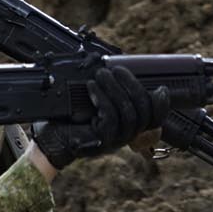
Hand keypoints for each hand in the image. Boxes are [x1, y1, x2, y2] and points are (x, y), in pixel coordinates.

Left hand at [32, 66, 168, 169]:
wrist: (50, 140)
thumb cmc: (70, 119)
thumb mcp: (93, 101)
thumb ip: (110, 91)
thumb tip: (117, 70)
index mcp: (128, 126)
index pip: (155, 118)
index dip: (162, 104)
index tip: (160, 88)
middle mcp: (126, 136)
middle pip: (144, 112)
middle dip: (133, 86)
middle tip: (117, 70)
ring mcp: (115, 141)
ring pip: (128, 113)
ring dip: (115, 89)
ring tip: (102, 75)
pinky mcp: (101, 141)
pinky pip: (110, 117)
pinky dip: (102, 98)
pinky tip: (92, 87)